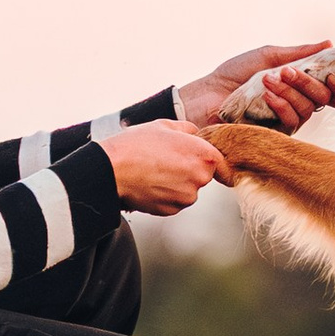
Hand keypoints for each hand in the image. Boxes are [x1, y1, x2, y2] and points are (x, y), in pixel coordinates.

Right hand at [108, 121, 235, 213]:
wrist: (112, 170)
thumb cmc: (136, 145)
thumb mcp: (164, 125)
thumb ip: (187, 129)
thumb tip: (195, 133)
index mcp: (203, 155)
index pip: (222, 164)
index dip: (211, 161)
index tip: (204, 162)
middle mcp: (200, 178)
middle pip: (203, 176)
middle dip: (190, 169)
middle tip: (168, 159)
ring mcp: (186, 197)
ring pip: (188, 189)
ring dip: (178, 183)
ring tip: (155, 170)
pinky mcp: (172, 210)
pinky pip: (175, 201)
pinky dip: (166, 194)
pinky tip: (151, 182)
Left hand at [174, 42, 334, 129]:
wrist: (206, 96)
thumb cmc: (233, 76)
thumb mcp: (267, 57)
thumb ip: (298, 53)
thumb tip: (328, 44)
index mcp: (297, 87)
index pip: (329, 90)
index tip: (334, 73)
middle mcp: (296, 105)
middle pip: (322, 99)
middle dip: (308, 83)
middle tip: (287, 72)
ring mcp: (285, 122)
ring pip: (307, 110)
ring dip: (290, 92)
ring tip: (268, 81)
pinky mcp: (274, 137)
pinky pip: (291, 123)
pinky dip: (282, 106)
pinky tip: (267, 96)